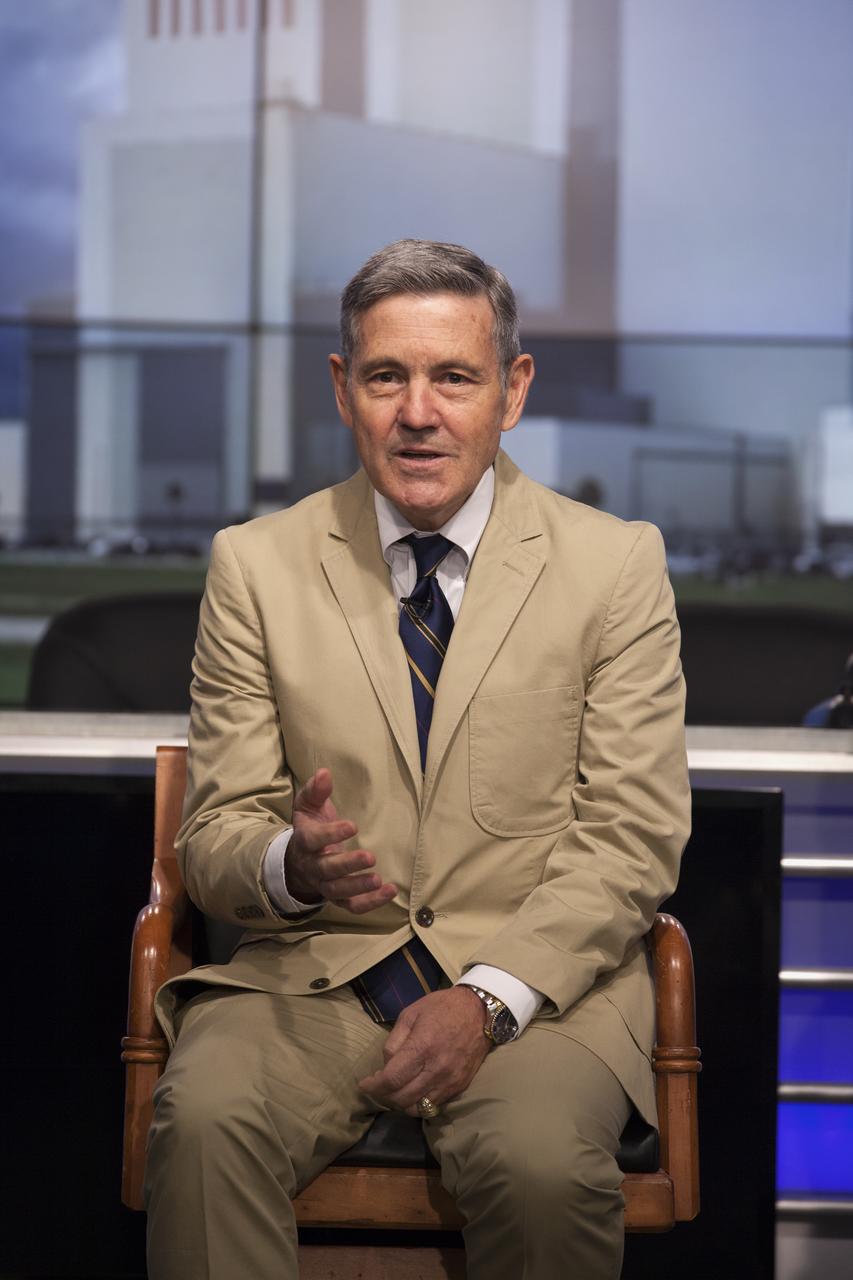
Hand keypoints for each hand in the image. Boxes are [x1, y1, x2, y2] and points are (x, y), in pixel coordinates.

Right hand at [285, 768, 397, 913]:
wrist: (298, 861)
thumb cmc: (310, 827)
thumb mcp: (308, 806)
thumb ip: (315, 790)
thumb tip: (324, 773)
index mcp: (305, 842)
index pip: (313, 840)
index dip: (331, 834)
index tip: (352, 825)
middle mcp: (313, 867)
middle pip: (327, 870)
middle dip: (347, 865)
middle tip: (370, 857)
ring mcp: (325, 884)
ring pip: (338, 891)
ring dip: (358, 887)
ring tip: (379, 880)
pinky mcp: (338, 897)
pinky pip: (352, 906)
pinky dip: (370, 903)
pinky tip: (390, 892)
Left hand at [358, 986, 490, 1114]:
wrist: (480, 1011)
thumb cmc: (442, 1007)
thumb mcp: (411, 1013)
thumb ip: (394, 1040)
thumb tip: (386, 1065)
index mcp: (422, 1047)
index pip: (391, 1079)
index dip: (374, 1087)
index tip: (364, 1085)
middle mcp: (436, 1069)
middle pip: (402, 1098)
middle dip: (384, 1096)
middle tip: (378, 1086)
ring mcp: (449, 1081)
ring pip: (417, 1108)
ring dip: (400, 1103)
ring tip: (395, 1091)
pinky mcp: (459, 1087)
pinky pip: (433, 1105)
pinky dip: (419, 1103)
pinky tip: (413, 1090)